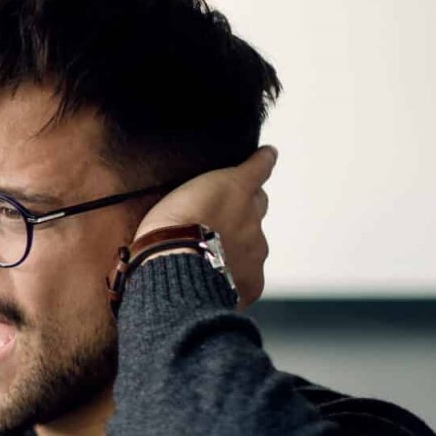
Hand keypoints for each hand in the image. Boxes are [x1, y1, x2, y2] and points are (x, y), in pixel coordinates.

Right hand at [136, 146, 276, 307]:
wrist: (173, 266)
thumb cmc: (168, 227)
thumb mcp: (177, 191)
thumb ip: (199, 189)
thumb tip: (223, 180)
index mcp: (237, 188)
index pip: (259, 168)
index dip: (262, 162)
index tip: (267, 155)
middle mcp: (253, 216)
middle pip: (257, 206)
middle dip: (243, 209)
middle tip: (216, 219)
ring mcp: (255, 249)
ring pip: (252, 242)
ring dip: (235, 245)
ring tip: (204, 255)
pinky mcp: (252, 280)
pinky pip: (247, 277)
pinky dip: (233, 276)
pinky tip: (210, 279)